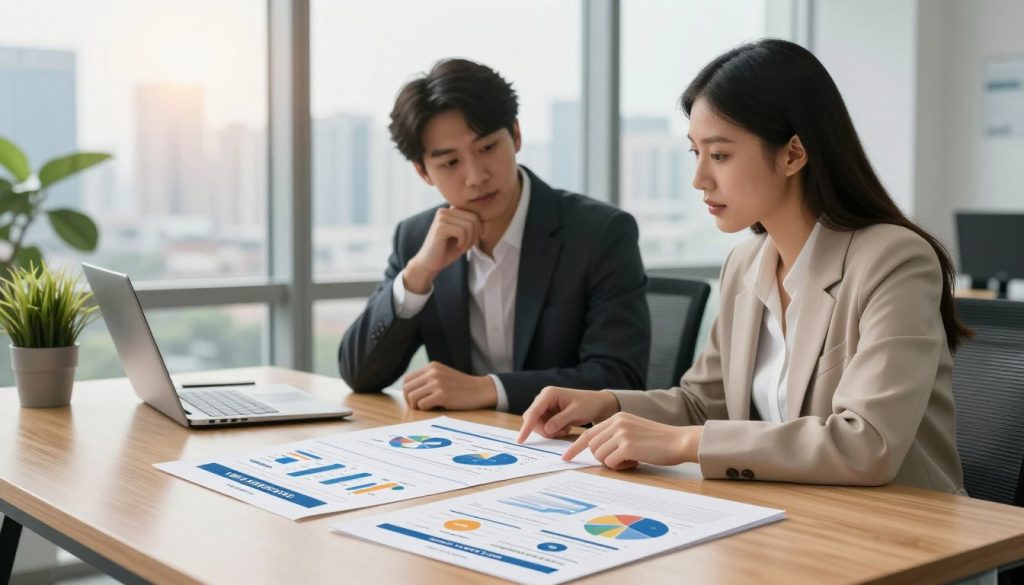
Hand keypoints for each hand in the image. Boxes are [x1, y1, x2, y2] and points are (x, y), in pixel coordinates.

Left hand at [403, 361, 496, 410]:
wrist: (480, 389)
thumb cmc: (461, 386)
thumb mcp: (443, 375)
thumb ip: (428, 379)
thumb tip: (409, 392)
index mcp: (431, 366)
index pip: (407, 379)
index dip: (407, 392)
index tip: (414, 399)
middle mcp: (432, 372)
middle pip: (407, 388)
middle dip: (409, 400)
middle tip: (418, 406)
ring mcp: (437, 383)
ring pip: (412, 397)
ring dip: (417, 406)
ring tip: (428, 407)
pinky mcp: (442, 395)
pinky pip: (422, 405)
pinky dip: (425, 409)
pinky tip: (435, 407)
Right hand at [404, 207, 481, 292]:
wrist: (429, 264)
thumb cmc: (447, 251)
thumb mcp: (464, 236)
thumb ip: (473, 226)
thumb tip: (485, 222)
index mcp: (450, 210)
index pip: (475, 214)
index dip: (478, 230)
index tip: (470, 241)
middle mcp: (444, 210)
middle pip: (474, 218)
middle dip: (475, 235)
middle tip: (467, 246)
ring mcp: (441, 217)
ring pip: (470, 225)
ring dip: (470, 240)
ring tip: (462, 247)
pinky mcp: (440, 227)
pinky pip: (462, 232)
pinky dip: (464, 242)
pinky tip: (457, 247)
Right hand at [516, 386, 620, 442]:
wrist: (596, 404)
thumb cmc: (588, 404)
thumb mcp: (576, 412)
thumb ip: (560, 420)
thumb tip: (546, 430)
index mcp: (549, 394)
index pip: (533, 412)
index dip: (526, 427)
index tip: (521, 440)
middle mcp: (543, 398)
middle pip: (532, 419)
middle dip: (543, 430)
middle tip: (561, 432)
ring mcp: (544, 406)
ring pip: (537, 424)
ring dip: (549, 431)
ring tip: (566, 429)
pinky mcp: (547, 413)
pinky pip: (543, 426)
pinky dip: (552, 431)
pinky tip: (565, 428)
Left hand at [561, 412, 702, 469]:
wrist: (679, 441)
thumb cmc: (658, 441)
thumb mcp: (633, 430)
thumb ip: (615, 435)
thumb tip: (596, 450)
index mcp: (617, 417)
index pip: (589, 433)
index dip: (576, 447)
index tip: (566, 457)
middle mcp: (617, 422)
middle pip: (592, 446)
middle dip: (602, 458)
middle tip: (621, 460)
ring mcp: (621, 433)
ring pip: (600, 455)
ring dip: (612, 463)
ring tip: (630, 459)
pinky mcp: (627, 446)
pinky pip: (610, 463)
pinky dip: (620, 467)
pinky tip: (635, 462)